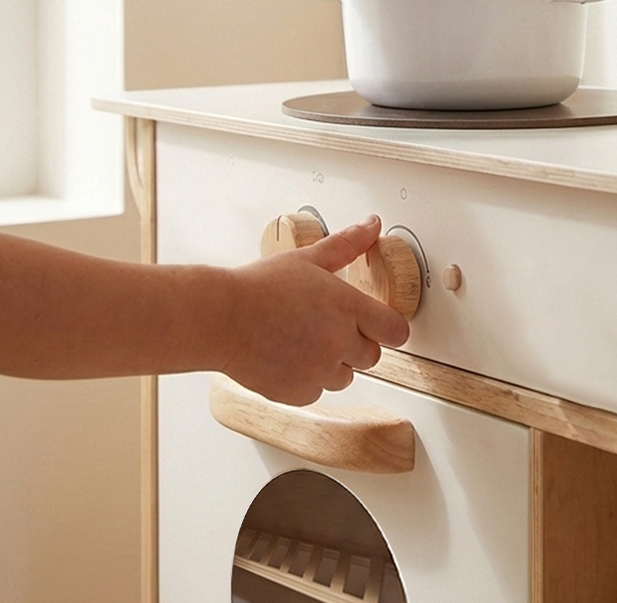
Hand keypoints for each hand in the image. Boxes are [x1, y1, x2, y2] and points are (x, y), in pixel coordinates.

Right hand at [220, 215, 409, 404]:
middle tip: (331, 326)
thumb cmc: (259, 287)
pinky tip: (290, 357)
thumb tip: (372, 225)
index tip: (381, 323)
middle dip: (358, 343)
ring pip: (345, 377)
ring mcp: (319, 371)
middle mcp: (338, 342)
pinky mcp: (297, 392)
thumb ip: (347, 244)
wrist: (220, 318)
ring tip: (306, 340)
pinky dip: (308, 380)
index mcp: (348, 307)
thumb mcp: (308, 258)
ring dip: (334, 363)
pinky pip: (317, 391)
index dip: (390, 327)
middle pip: (373, 355)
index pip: (396, 330)